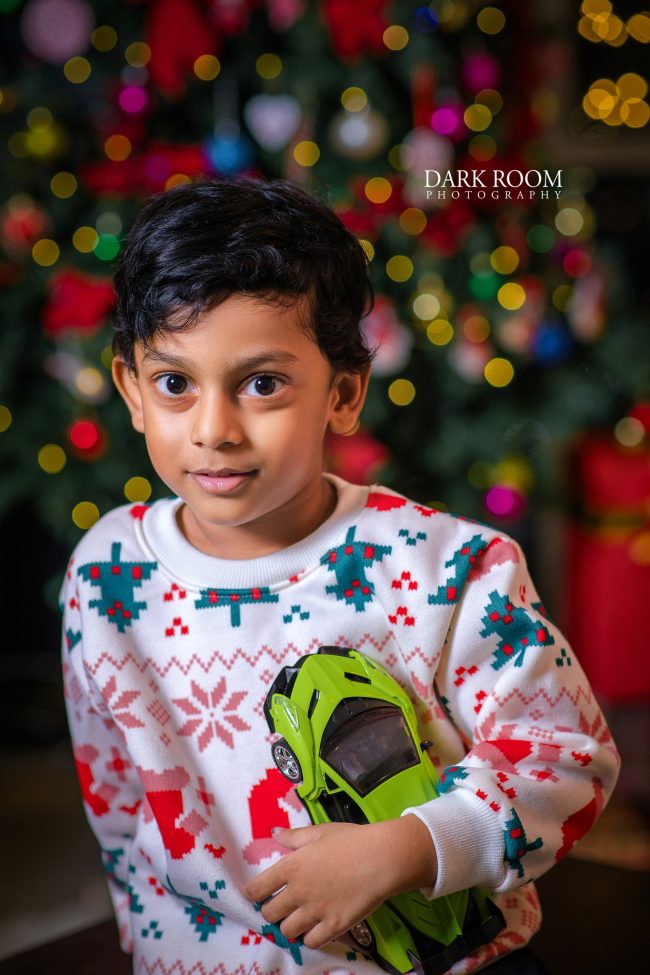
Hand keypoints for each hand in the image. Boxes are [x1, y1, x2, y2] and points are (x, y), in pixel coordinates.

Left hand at [243, 815, 436, 950]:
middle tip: (281, 906)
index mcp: (291, 866)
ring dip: (290, 925)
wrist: (382, 858)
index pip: (257, 889)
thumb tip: (274, 833)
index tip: (258, 894)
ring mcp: (315, 911)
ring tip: (299, 918)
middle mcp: (298, 892)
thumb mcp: (320, 832)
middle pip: (269, 914)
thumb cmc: (351, 840)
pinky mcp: (333, 926)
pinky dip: (310, 937)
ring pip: (287, 931)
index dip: (253, 893)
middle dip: (271, 911)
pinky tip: (316, 927)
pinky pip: (310, 942)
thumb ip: (294, 837)